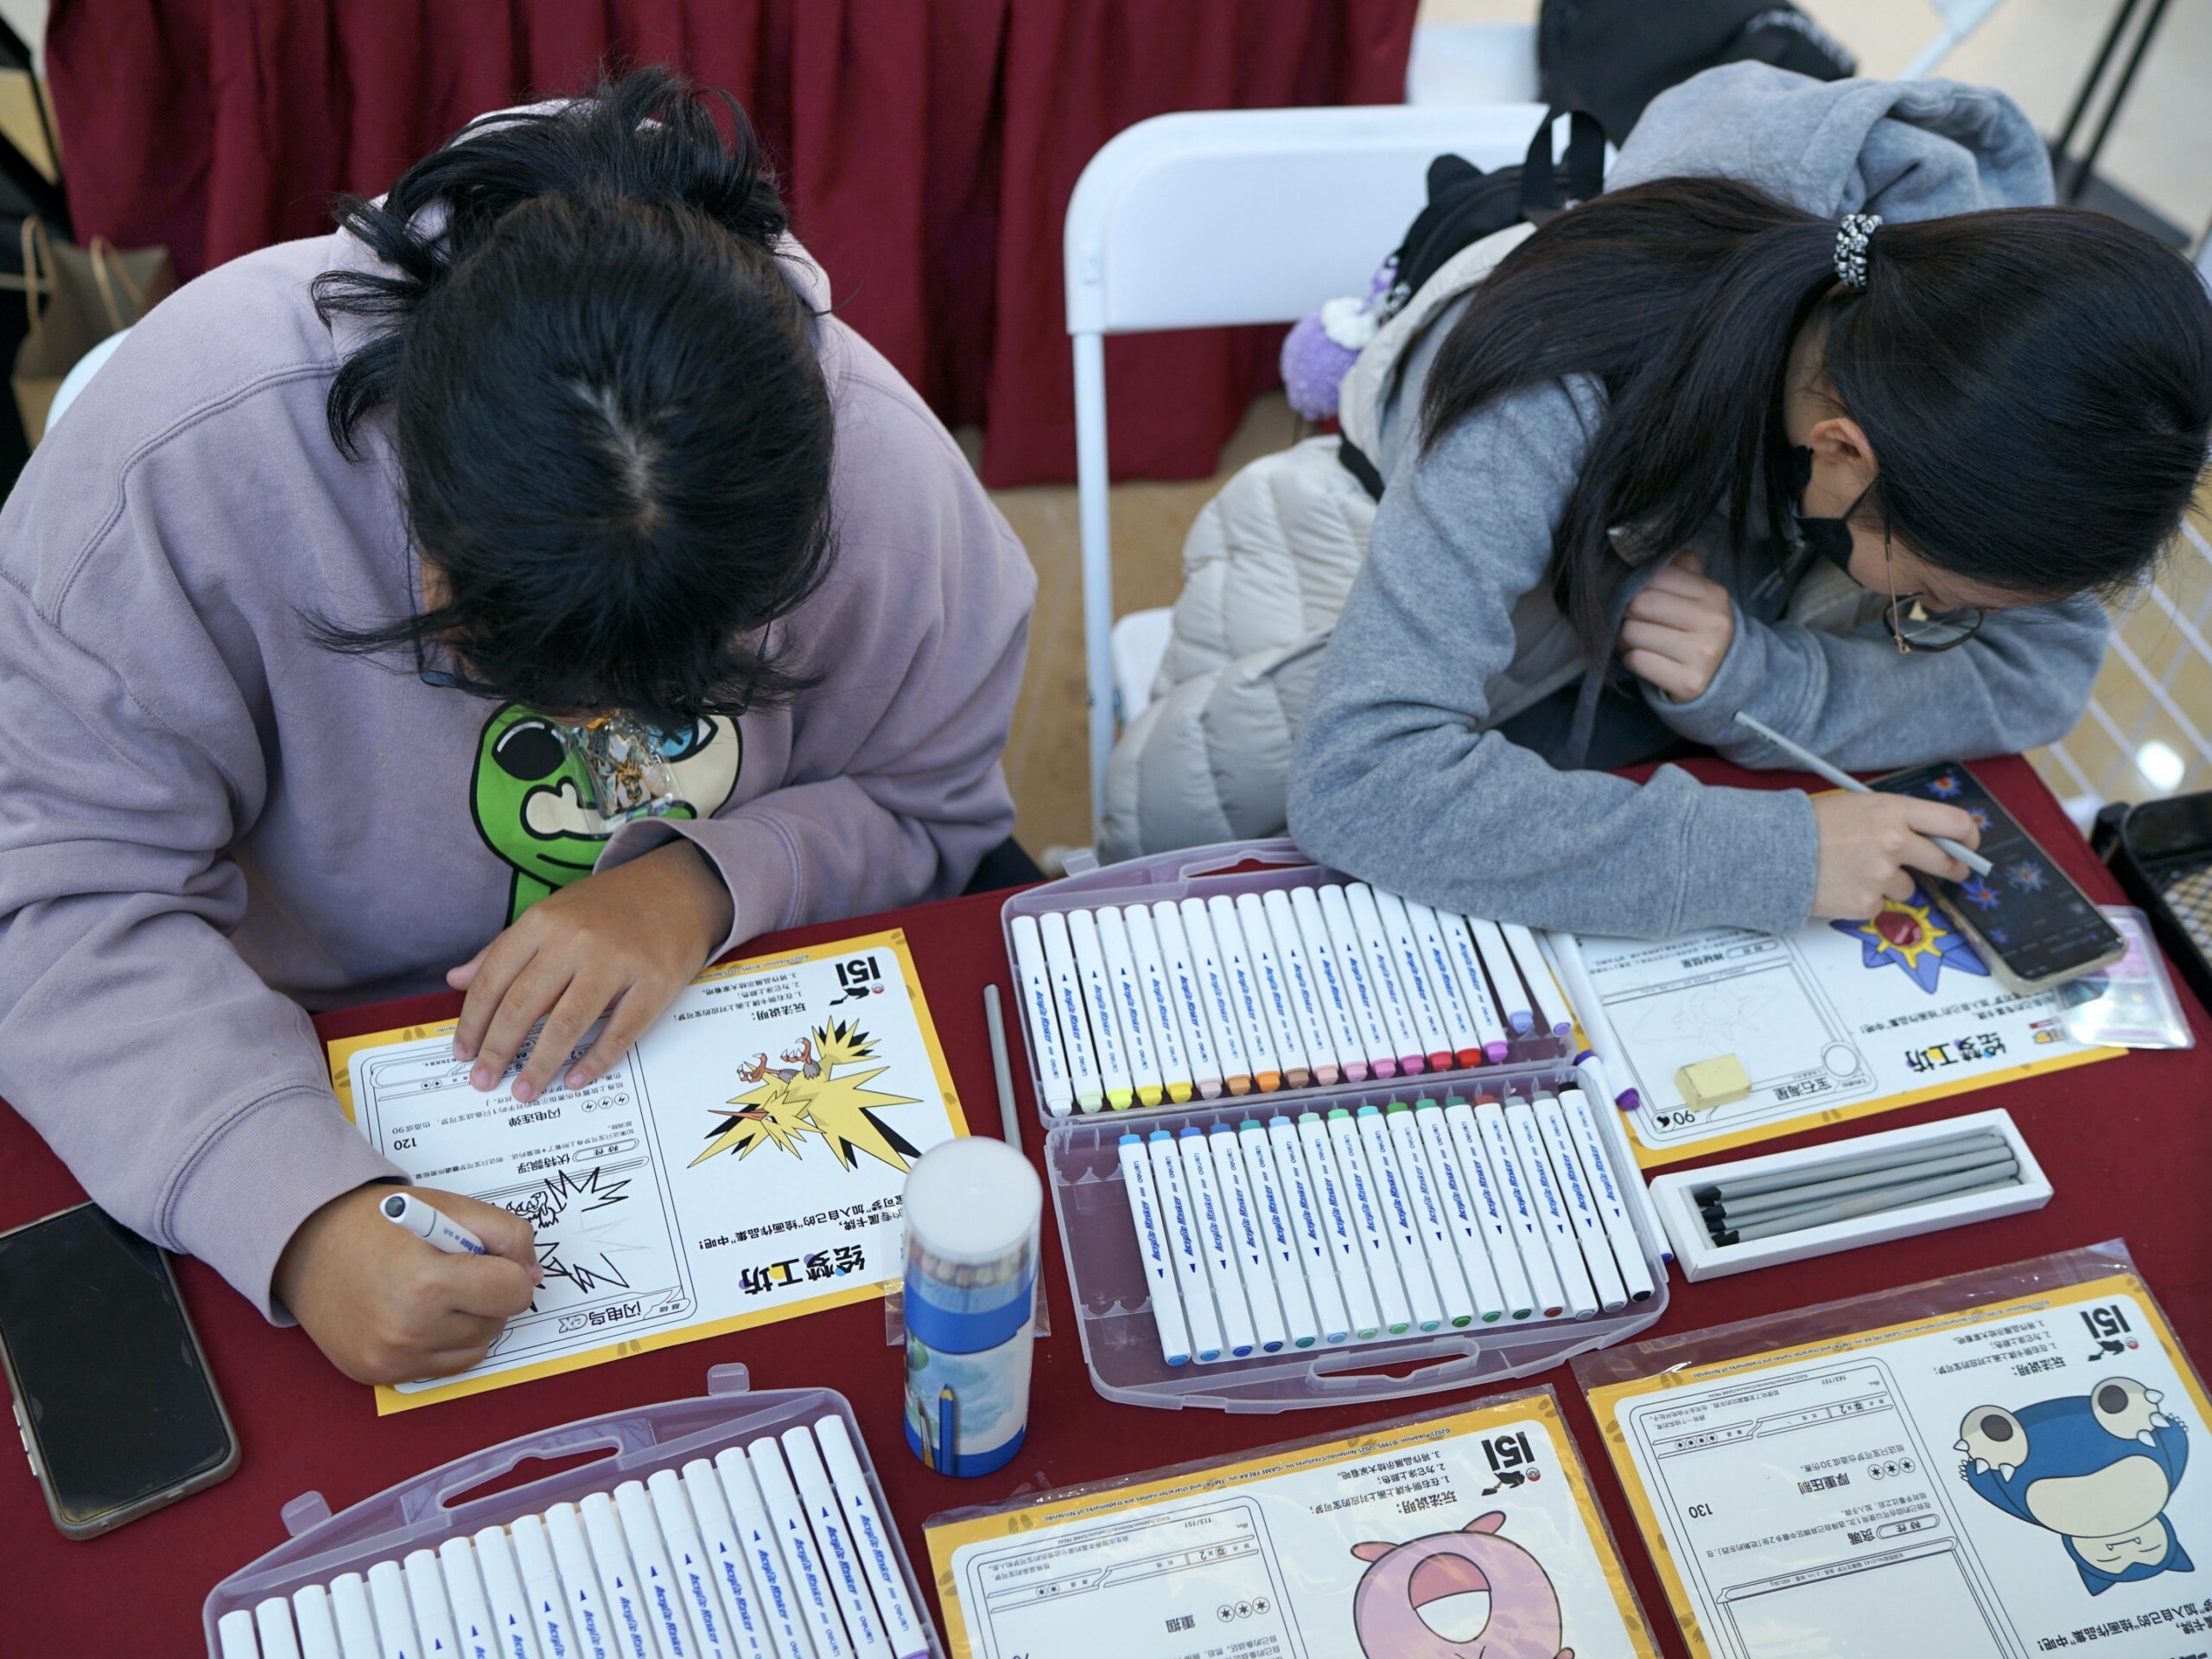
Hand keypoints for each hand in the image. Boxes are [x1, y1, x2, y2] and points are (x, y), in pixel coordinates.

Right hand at [274, 1184, 538, 1384]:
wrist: (304, 1245)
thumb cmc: (377, 1222)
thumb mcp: (447, 1207)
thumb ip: (504, 1233)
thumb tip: (533, 1273)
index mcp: (427, 1282)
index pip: (514, 1292)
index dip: (511, 1268)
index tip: (490, 1257)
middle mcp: (408, 1330)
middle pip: (497, 1321)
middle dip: (489, 1293)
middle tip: (454, 1267)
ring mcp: (391, 1359)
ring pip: (476, 1347)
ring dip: (470, 1319)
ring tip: (434, 1289)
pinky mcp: (378, 1375)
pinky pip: (446, 1366)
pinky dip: (446, 1341)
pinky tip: (420, 1312)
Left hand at [450, 839, 732, 1101]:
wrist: (678, 888)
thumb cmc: (609, 907)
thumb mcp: (551, 914)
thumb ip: (504, 949)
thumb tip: (457, 981)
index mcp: (545, 921)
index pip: (495, 978)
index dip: (473, 1021)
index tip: (462, 1052)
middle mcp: (577, 939)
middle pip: (525, 1004)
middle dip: (498, 1049)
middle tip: (483, 1080)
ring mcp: (618, 961)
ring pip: (567, 1023)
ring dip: (541, 1064)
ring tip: (524, 1090)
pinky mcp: (655, 982)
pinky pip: (620, 1031)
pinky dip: (595, 1060)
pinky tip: (575, 1079)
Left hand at [1622, 551, 1735, 702]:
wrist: (1724, 677)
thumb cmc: (1698, 631)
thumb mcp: (1698, 597)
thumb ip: (1679, 570)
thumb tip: (1646, 548)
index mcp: (1713, 594)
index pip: (1655, 577)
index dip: (1638, 587)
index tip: (1640, 598)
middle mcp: (1712, 622)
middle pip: (1639, 604)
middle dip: (1628, 615)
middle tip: (1634, 623)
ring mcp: (1702, 654)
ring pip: (1633, 633)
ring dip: (1626, 640)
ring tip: (1640, 643)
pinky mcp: (1689, 682)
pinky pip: (1637, 660)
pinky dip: (1633, 660)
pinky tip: (1647, 660)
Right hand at [1810, 791, 1982, 918]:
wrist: (1768, 852)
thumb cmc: (1808, 826)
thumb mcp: (1857, 807)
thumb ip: (1896, 819)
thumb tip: (1929, 836)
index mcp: (1892, 811)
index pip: (1954, 822)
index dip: (1969, 836)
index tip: (1969, 845)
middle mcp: (1894, 842)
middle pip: (1945, 861)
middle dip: (1953, 869)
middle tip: (1951, 872)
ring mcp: (1881, 876)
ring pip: (1908, 887)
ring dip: (1891, 883)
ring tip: (1856, 871)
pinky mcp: (1867, 903)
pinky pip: (1879, 905)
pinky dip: (1865, 898)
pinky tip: (1842, 885)